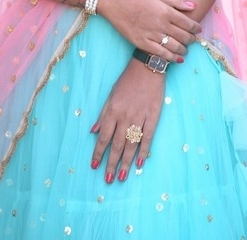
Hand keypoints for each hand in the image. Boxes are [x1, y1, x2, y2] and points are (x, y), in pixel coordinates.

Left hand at [90, 58, 164, 182]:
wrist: (147, 68)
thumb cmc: (127, 81)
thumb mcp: (111, 95)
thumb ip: (103, 114)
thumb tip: (93, 132)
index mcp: (112, 111)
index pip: (104, 137)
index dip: (98, 152)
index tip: (94, 165)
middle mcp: (125, 116)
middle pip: (117, 144)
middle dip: (112, 163)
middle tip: (108, 179)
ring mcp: (140, 117)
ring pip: (131, 144)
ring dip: (126, 162)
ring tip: (122, 176)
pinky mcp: (153, 117)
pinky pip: (148, 137)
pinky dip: (143, 150)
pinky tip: (139, 162)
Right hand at [98, 0, 200, 61]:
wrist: (113, 1)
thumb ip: (175, 0)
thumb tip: (193, 6)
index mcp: (165, 10)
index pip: (187, 23)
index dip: (196, 28)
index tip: (198, 29)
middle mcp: (160, 24)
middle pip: (183, 36)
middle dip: (191, 39)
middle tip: (193, 40)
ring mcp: (151, 35)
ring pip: (173, 47)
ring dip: (183, 50)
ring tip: (185, 50)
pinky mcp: (141, 43)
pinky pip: (160, 54)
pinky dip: (170, 58)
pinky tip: (176, 59)